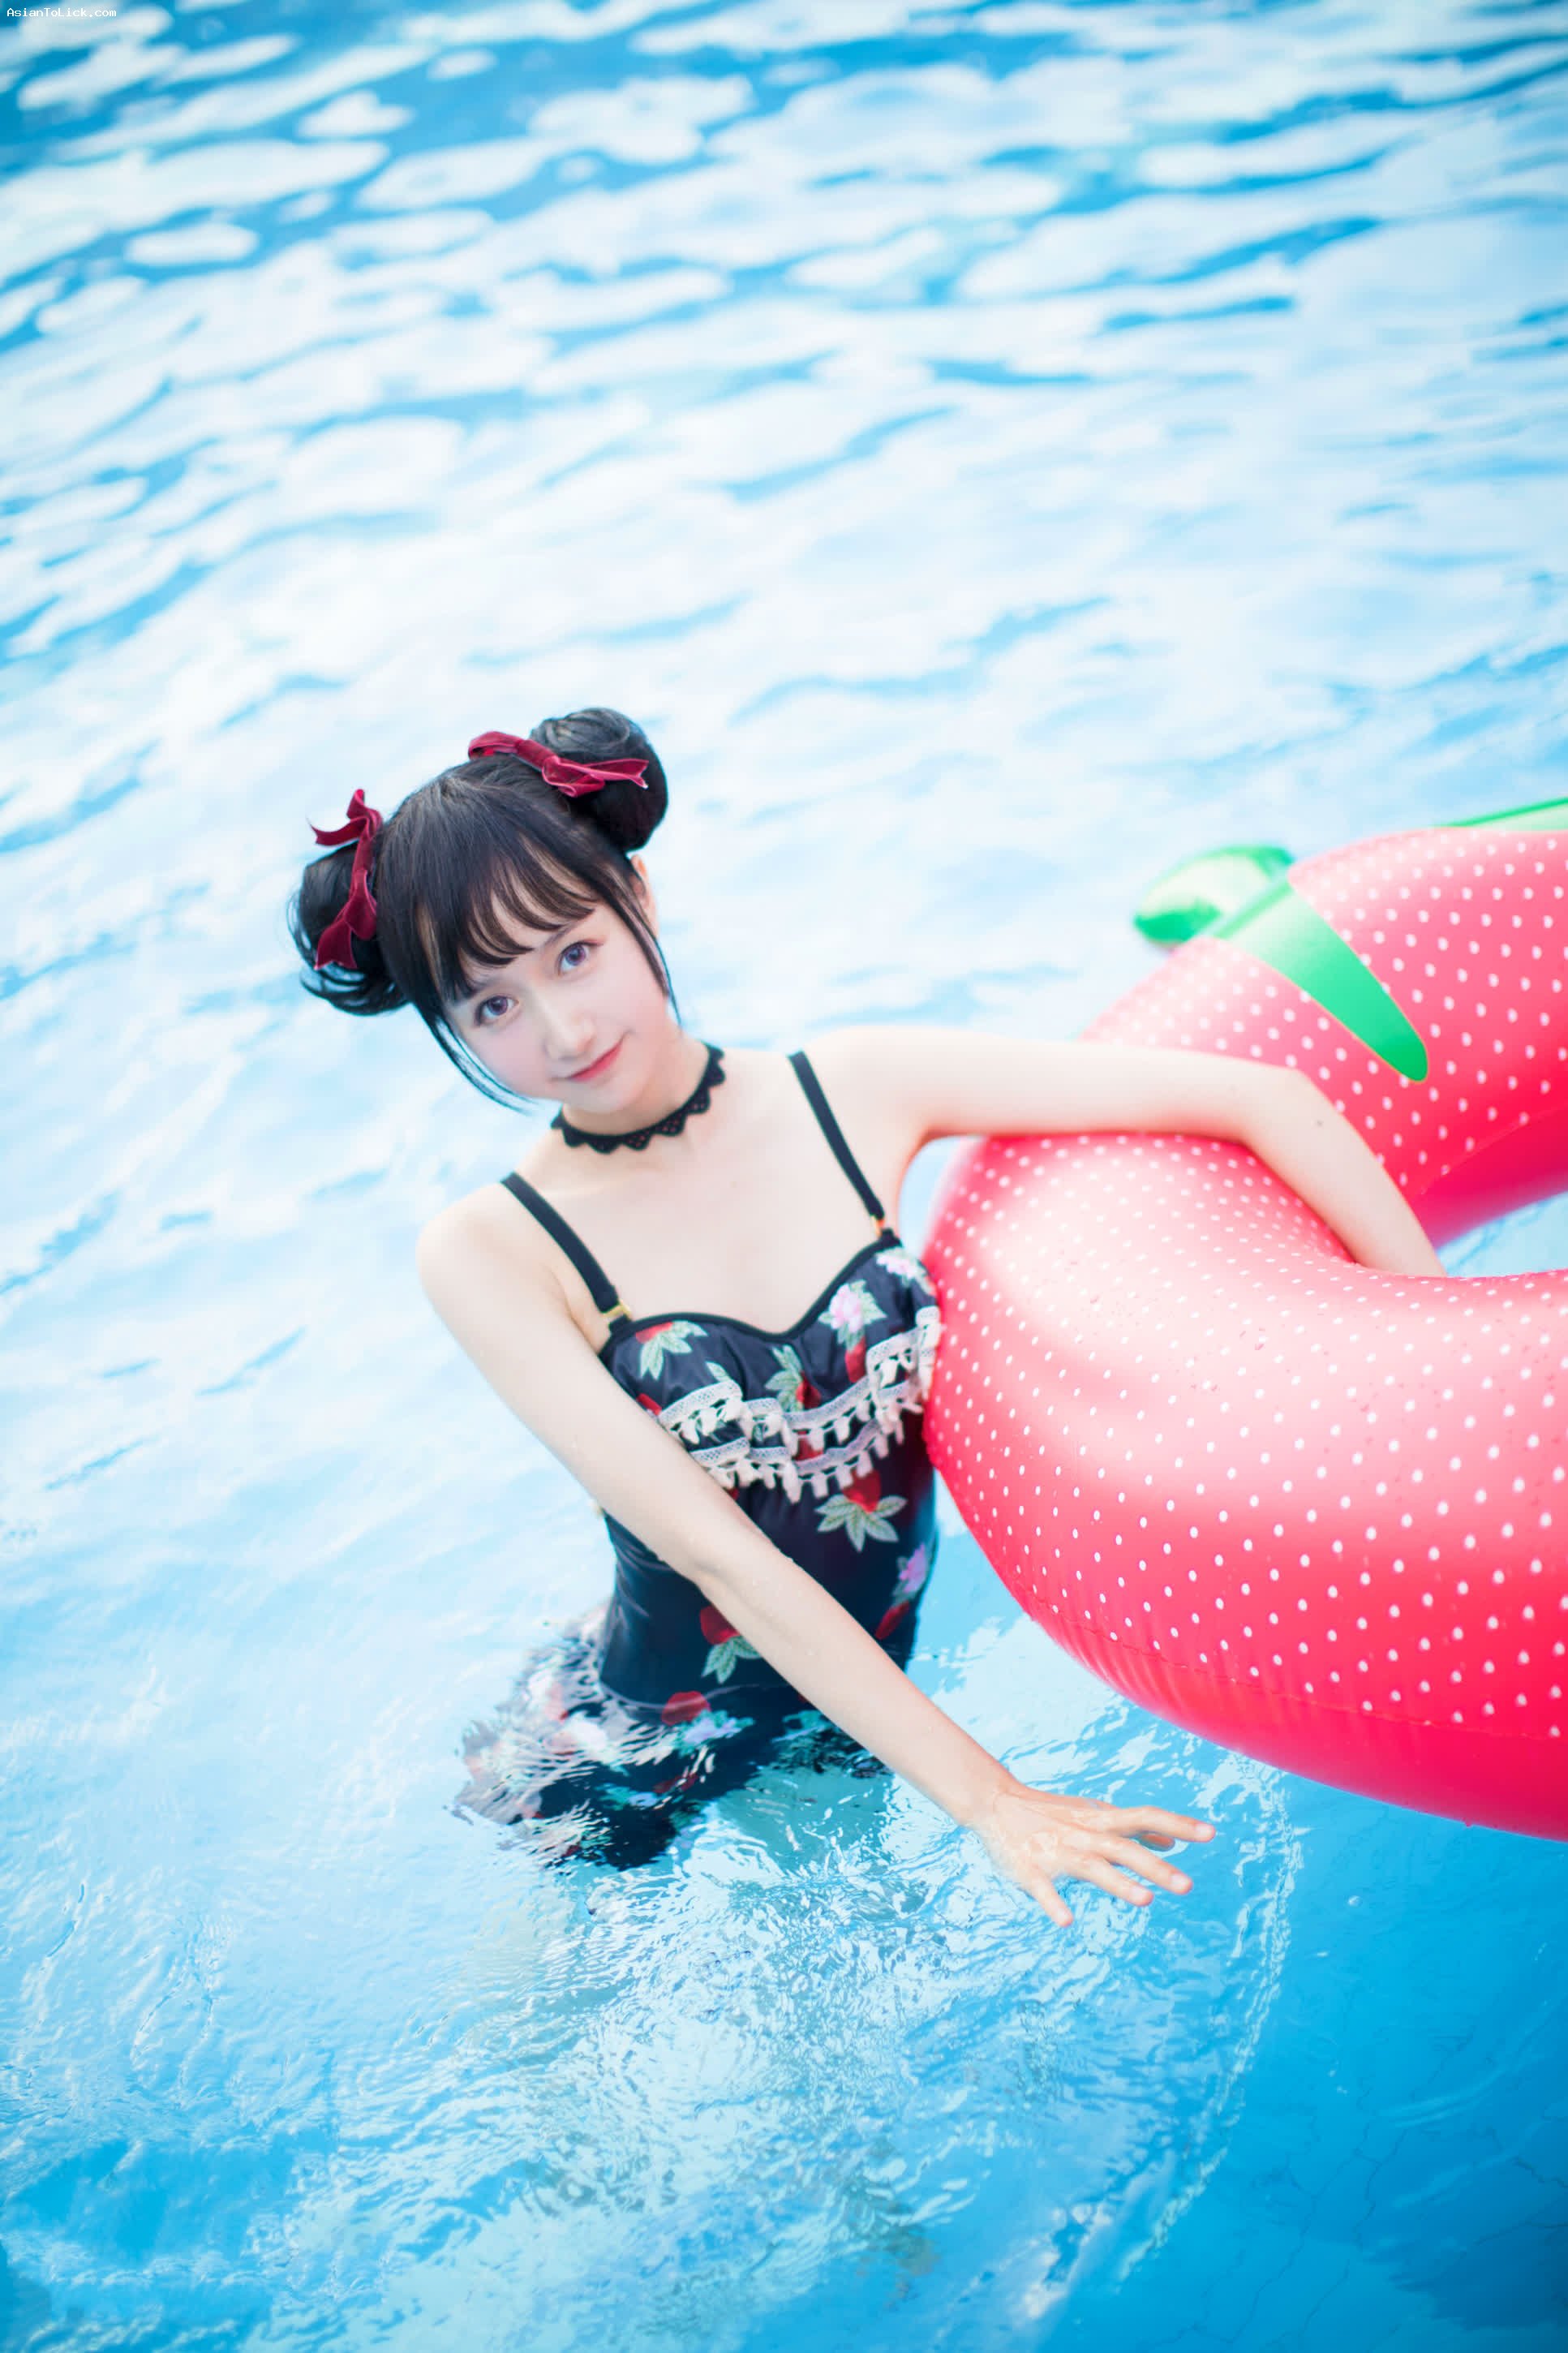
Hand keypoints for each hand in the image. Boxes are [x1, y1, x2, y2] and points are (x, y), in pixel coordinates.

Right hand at [969, 1776, 1215, 1926]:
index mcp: (1100, 1820)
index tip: (1211, 1833)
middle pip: (1125, 1849)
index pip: (1145, 1816)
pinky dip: (1054, 1905)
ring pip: (1092, 1868)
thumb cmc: (1054, 1812)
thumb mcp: (1096, 1813)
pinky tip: (1067, 1921)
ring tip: (1145, 1901)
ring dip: (1118, 1884)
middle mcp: (1084, 1834)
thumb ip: (1133, 1828)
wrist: (995, 1803)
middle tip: (1188, 1886)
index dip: (1178, 1823)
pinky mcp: (1031, 1871)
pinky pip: (1044, 1890)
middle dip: (1156, 1868)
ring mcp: (1058, 1852)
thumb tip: (1172, 1837)